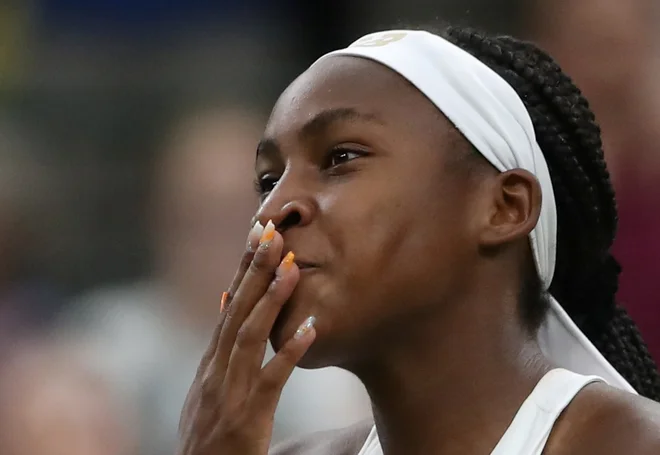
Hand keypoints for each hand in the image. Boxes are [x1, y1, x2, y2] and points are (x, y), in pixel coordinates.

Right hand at [177, 220, 316, 454]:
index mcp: (211, 362)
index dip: (242, 269)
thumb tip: (225, 300)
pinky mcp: (247, 418)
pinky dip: (289, 353)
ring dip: (270, 301)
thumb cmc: (209, 434)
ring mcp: (229, 393)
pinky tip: (311, 329)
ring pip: (250, 337)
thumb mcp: (207, 387)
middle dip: (253, 270)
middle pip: (236, 311)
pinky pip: (271, 381)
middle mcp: (216, 371)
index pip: (229, 306)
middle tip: (272, 232)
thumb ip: (217, 347)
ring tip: (291, 268)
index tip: (257, 235)